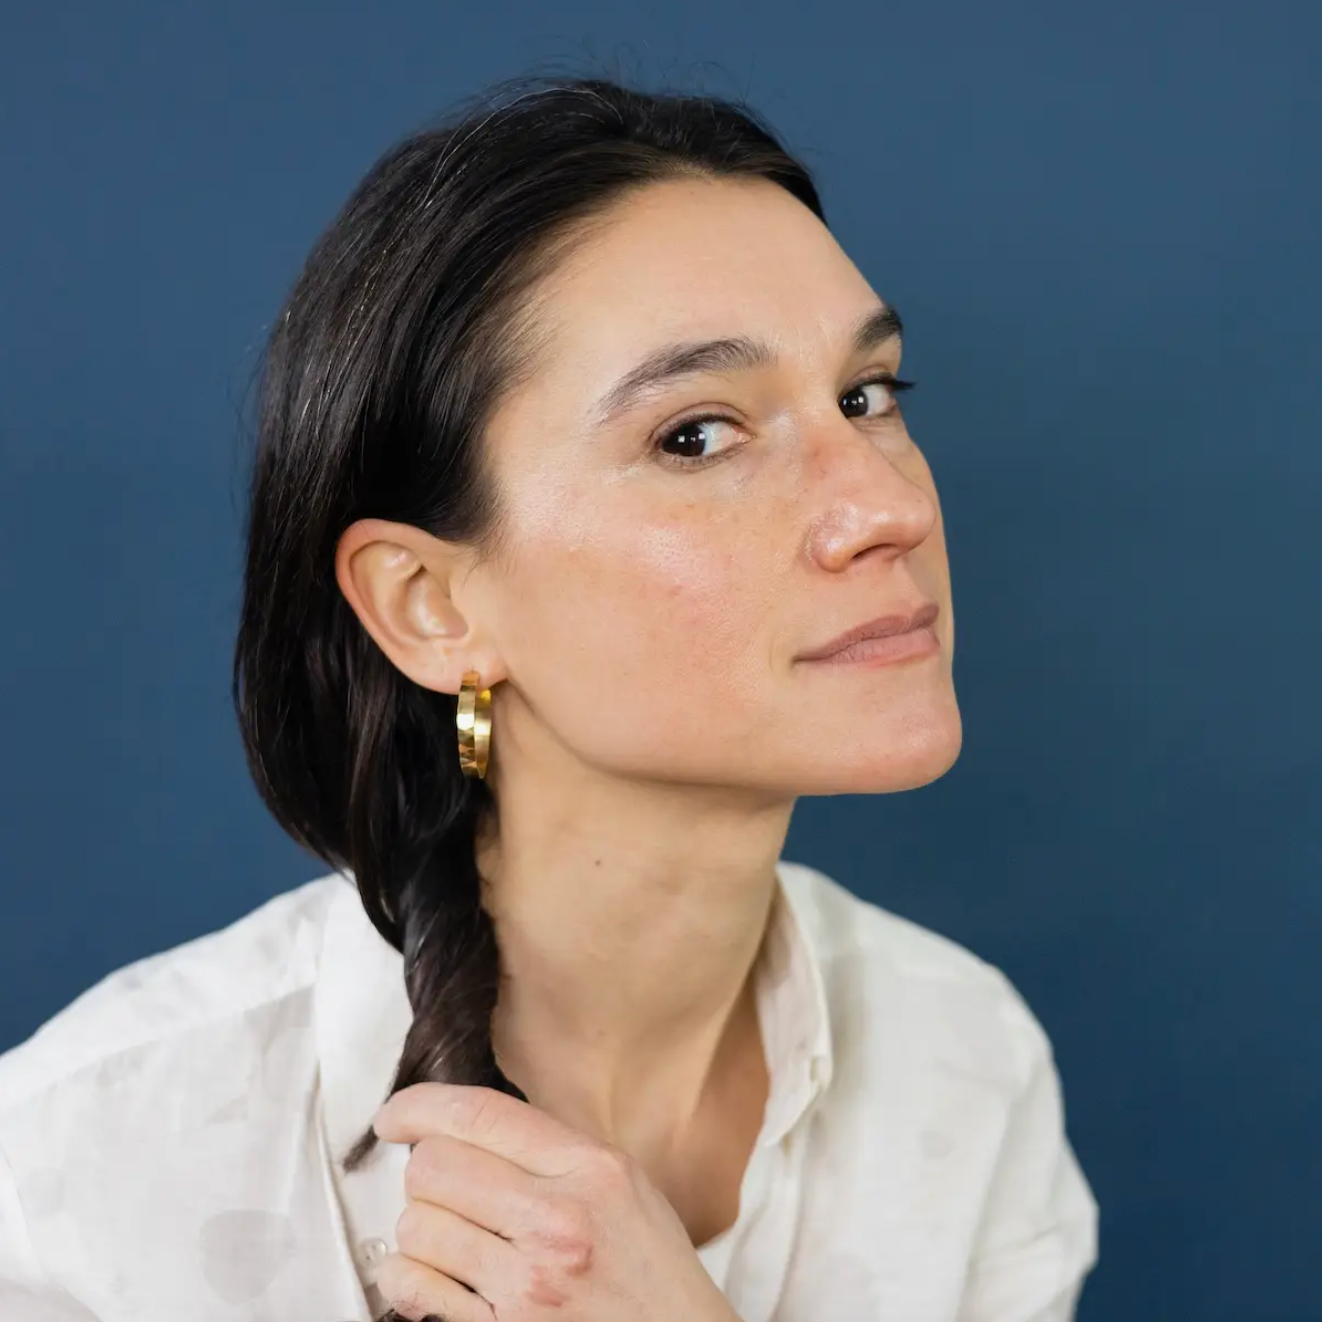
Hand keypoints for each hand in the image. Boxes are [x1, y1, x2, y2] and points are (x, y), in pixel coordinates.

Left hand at [371, 1082, 741, 1321]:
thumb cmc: (651, 1269)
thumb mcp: (624, 1182)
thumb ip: (555, 1148)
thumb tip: (472, 1123)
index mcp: (590, 1169)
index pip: (479, 1114)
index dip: (420, 1106)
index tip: (396, 1116)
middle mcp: (558, 1221)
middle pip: (433, 1166)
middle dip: (426, 1173)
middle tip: (445, 1187)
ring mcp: (527, 1285)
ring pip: (417, 1226)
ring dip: (423, 1229)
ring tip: (456, 1237)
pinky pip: (414, 1288)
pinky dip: (410, 1278)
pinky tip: (437, 1275)